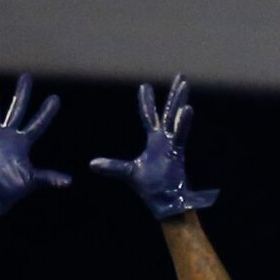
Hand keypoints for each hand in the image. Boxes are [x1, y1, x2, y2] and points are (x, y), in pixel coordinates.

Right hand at [0, 72, 69, 229]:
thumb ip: (48, 178)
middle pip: (17, 109)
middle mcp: (8, 136)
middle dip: (22, 93)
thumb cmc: (8, 192)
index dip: (46, 113)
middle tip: (26, 76)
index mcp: (22, 144)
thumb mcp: (30, 181)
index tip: (55, 98)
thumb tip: (69, 181)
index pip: (37, 124)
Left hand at [90, 75, 218, 220]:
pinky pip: (180, 136)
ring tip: (184, 84)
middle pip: (168, 112)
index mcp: (155, 141)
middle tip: (181, 76)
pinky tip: (187, 110)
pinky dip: (183, 124)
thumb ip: (112, 166)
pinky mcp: (178, 154)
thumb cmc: (151, 188)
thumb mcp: (128, 173)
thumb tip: (91, 164)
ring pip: (176, 119)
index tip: (144, 86)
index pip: (149, 116)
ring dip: (179, 101)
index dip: (146, 102)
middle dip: (174, 95)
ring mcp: (173, 145)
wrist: (164, 203)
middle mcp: (165, 140)